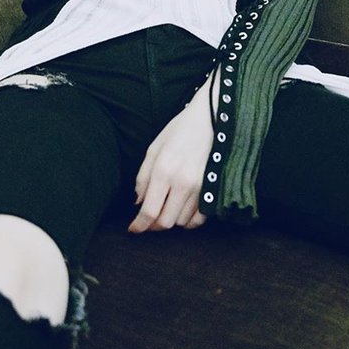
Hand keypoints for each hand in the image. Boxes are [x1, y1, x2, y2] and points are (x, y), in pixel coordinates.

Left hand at [129, 74, 214, 232]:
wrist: (214, 119)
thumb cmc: (180, 131)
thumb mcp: (154, 148)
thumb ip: (143, 177)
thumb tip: (138, 202)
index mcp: (164, 170)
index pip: (149, 211)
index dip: (139, 225)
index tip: (133, 229)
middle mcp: (183, 183)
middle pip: (165, 222)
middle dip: (153, 226)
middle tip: (148, 220)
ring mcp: (201, 188)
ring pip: (181, 222)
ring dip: (170, 220)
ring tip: (166, 208)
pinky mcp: (214, 190)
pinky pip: (199, 219)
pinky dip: (188, 221)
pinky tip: (182, 210)